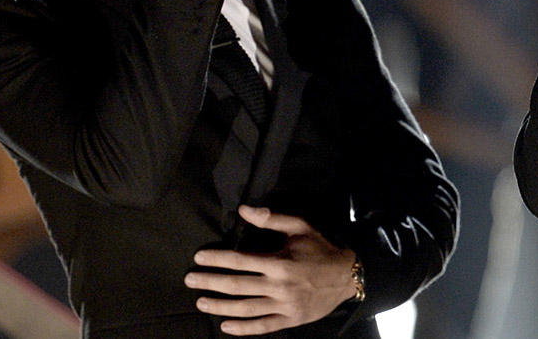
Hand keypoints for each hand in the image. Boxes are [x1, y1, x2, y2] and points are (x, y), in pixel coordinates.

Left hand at [185, 205, 357, 334]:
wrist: (347, 276)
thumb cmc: (320, 248)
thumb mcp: (300, 227)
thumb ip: (271, 218)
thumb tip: (244, 210)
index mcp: (279, 262)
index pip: (240, 260)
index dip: (217, 259)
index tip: (198, 258)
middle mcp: (279, 286)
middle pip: (236, 286)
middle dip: (210, 282)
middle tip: (189, 280)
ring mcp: (284, 306)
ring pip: (245, 308)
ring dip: (219, 307)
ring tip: (200, 302)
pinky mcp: (290, 319)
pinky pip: (262, 326)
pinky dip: (242, 329)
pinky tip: (225, 327)